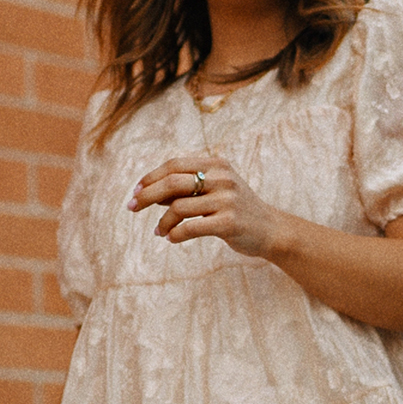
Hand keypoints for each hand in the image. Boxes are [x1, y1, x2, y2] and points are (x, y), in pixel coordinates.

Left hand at [128, 156, 291, 261]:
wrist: (272, 230)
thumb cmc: (237, 211)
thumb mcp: (214, 191)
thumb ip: (185, 190)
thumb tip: (149, 193)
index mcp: (216, 164)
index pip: (174, 165)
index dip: (150, 177)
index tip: (136, 191)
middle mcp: (222, 178)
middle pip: (172, 182)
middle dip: (146, 195)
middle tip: (131, 208)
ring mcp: (227, 199)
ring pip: (178, 207)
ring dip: (162, 222)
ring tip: (158, 231)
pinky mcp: (229, 222)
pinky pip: (190, 228)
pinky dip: (175, 234)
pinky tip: (171, 239)